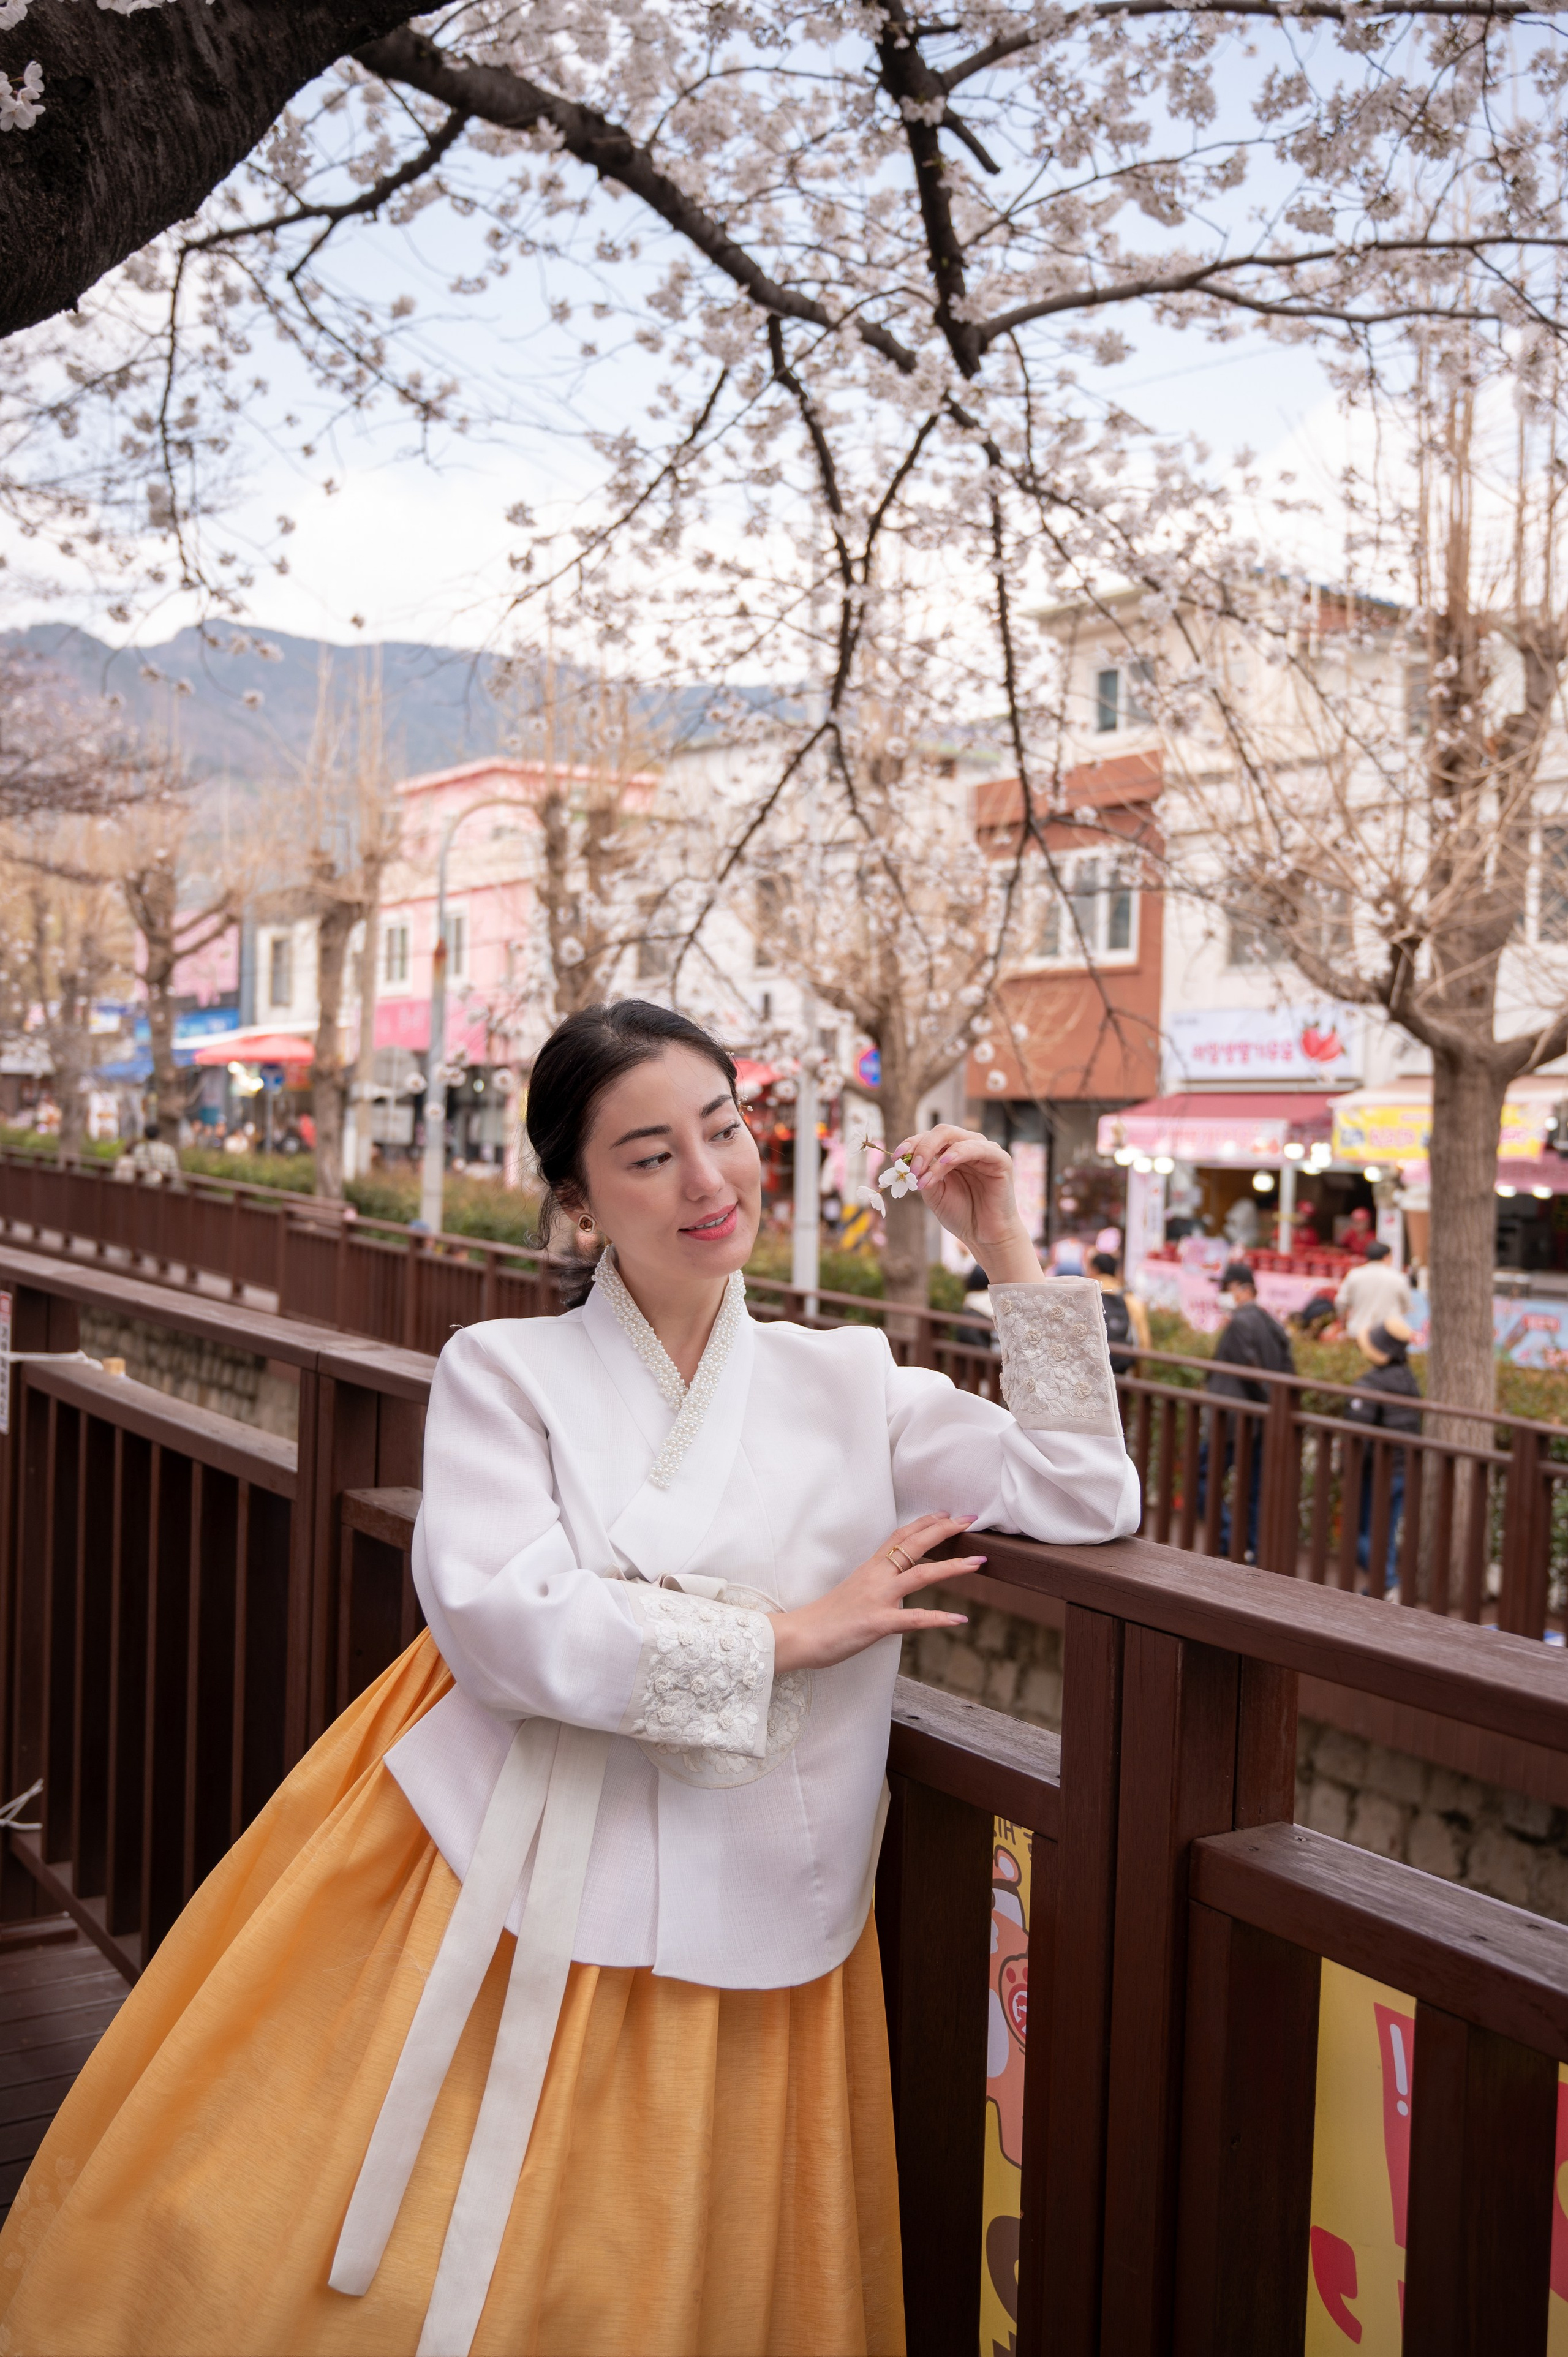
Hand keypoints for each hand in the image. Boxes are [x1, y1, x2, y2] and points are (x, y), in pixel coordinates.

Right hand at [769, 1513, 984, 1673]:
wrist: (800, 1636)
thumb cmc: (826, 1618)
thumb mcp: (854, 1593)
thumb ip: (877, 1586)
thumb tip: (896, 1588)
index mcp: (869, 1568)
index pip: (899, 1536)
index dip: (924, 1523)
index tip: (946, 1514)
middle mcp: (875, 1577)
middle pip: (913, 1545)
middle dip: (944, 1531)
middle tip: (970, 1520)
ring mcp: (876, 1599)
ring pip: (919, 1575)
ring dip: (951, 1568)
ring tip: (977, 1562)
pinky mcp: (876, 1623)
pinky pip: (913, 1619)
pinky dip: (939, 1618)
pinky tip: (960, 1619)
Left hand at [891, 1124, 1044, 1283]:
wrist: (984, 1236)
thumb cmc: (961, 1214)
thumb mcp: (934, 1193)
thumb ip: (922, 1174)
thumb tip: (905, 1161)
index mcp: (952, 1153)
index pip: (929, 1137)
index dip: (911, 1144)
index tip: (895, 1158)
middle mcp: (968, 1147)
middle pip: (941, 1132)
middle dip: (921, 1148)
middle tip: (910, 1169)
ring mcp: (985, 1151)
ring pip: (955, 1137)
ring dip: (933, 1153)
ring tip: (922, 1175)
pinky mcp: (1000, 1160)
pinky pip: (977, 1148)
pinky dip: (958, 1152)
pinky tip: (944, 1162)